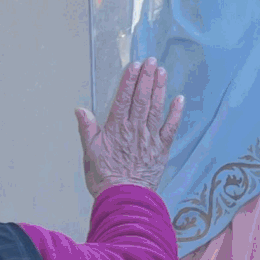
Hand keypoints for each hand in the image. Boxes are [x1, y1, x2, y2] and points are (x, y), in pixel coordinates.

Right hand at [77, 60, 185, 196]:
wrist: (125, 198)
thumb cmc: (104, 178)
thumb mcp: (90, 153)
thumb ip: (87, 129)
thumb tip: (80, 109)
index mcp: (116, 129)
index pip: (123, 99)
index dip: (129, 81)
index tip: (134, 65)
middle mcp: (135, 130)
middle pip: (141, 99)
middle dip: (146, 78)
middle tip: (151, 60)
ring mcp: (150, 138)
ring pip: (156, 109)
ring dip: (159, 89)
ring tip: (162, 72)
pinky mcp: (161, 149)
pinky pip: (171, 128)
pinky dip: (175, 113)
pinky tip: (179, 99)